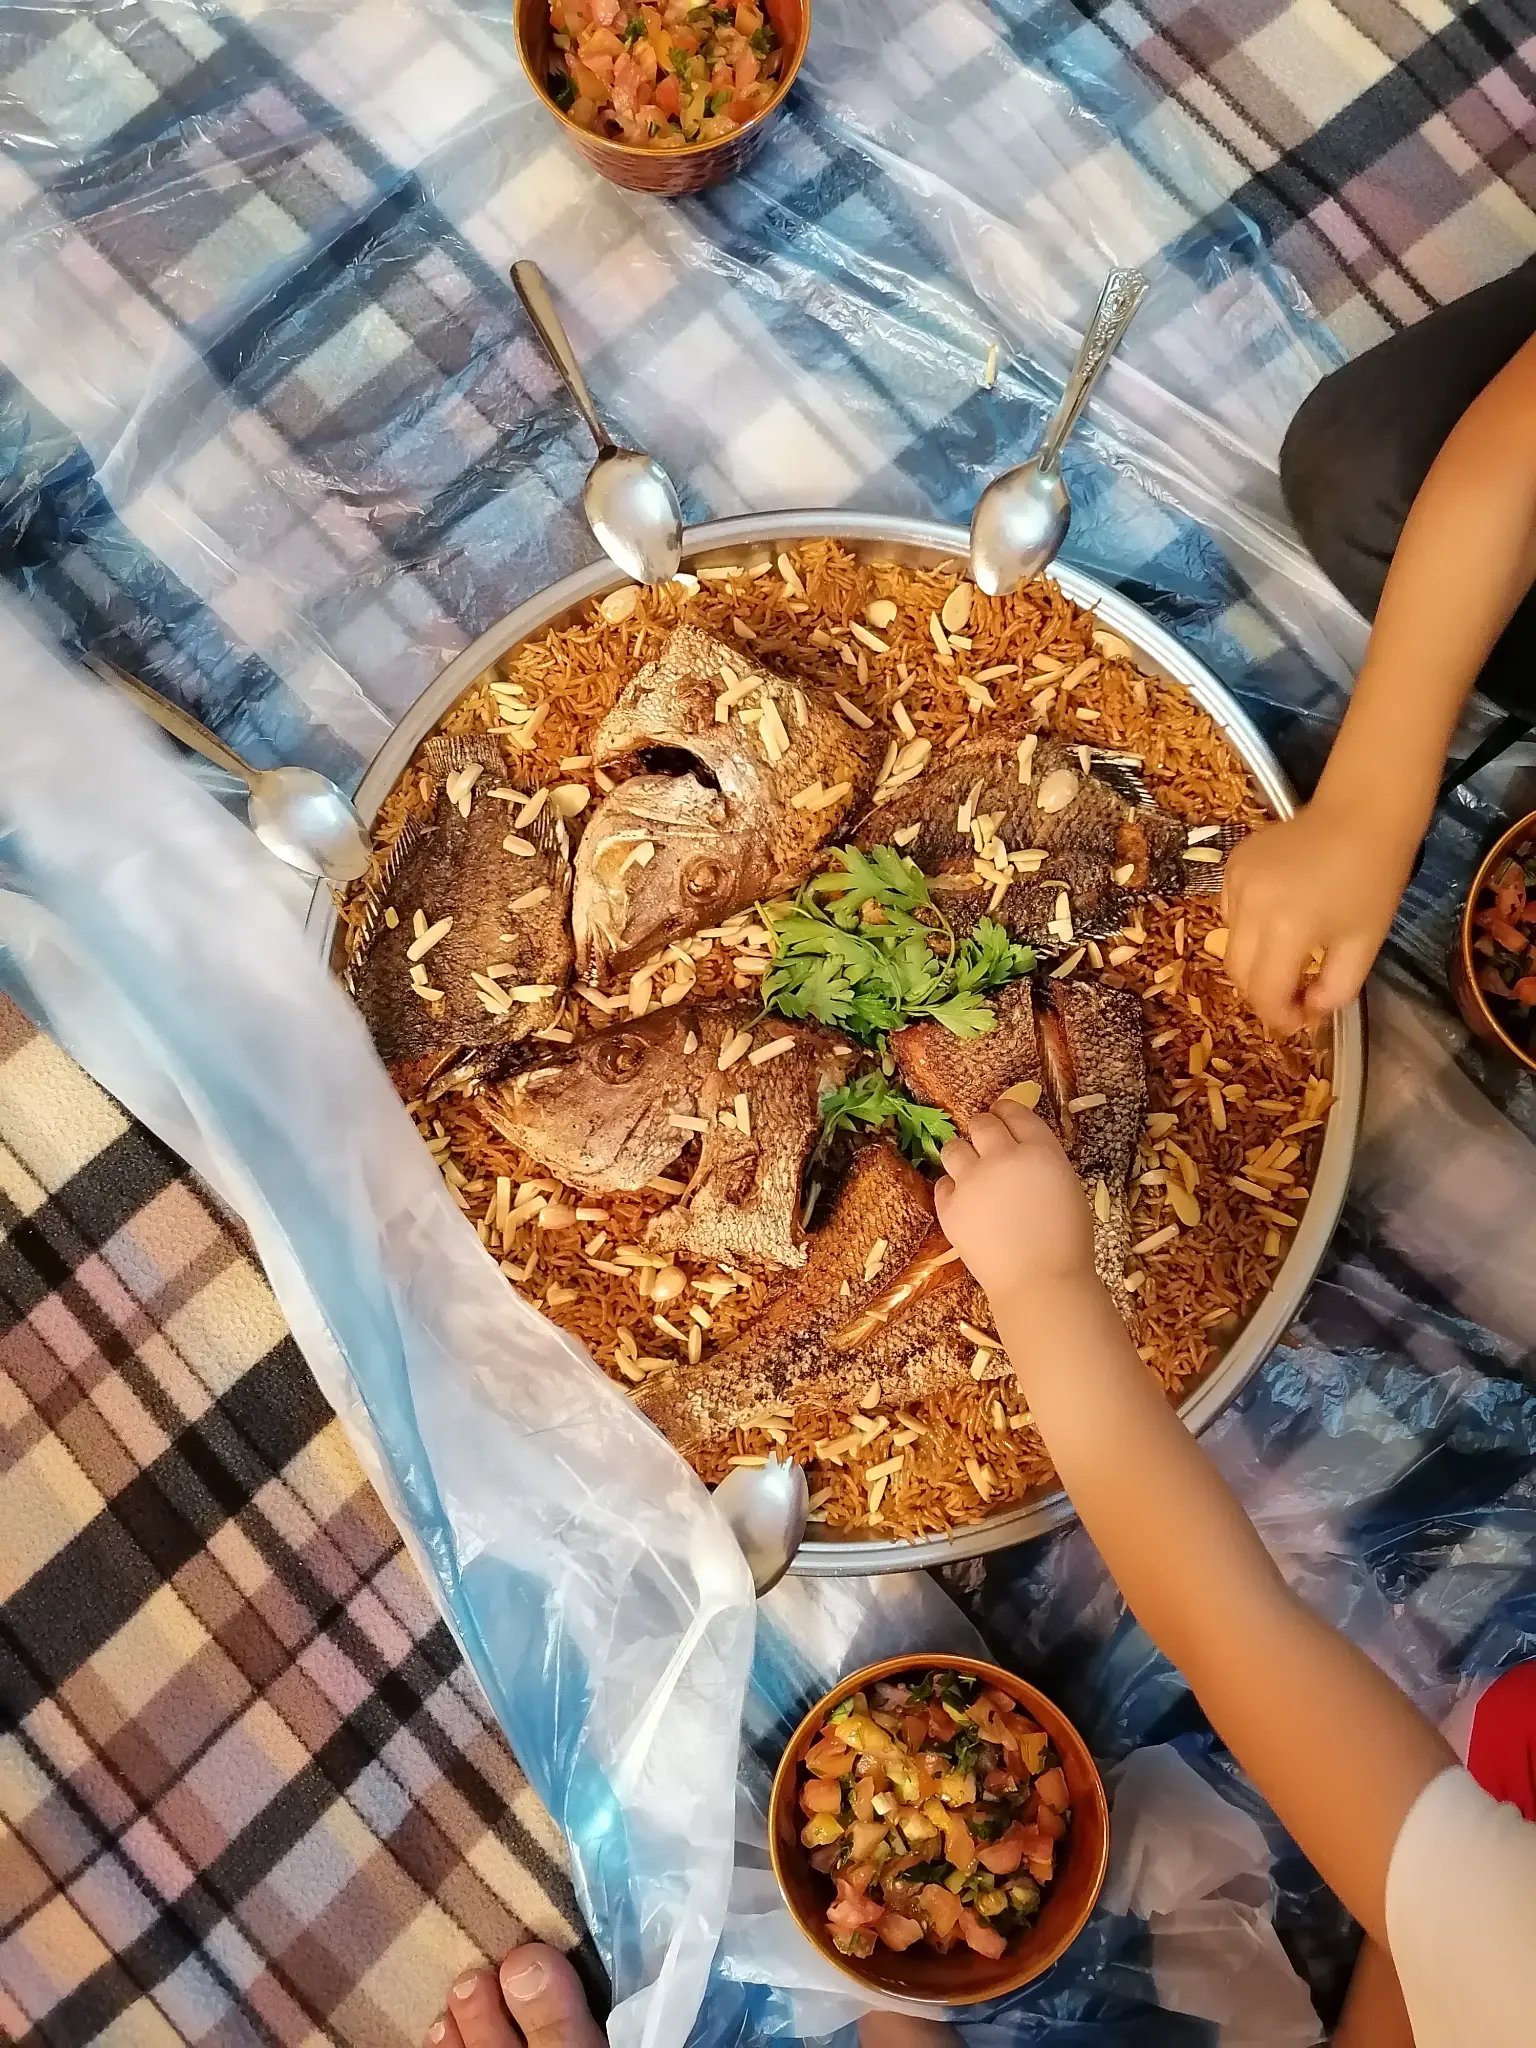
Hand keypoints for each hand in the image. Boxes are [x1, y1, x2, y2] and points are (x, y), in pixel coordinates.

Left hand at [933, 1098, 1097, 1311]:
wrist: (1041, 1284)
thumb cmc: (1067, 1241)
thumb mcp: (1067, 1187)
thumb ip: (1042, 1161)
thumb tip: (1021, 1149)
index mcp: (1039, 1150)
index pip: (1014, 1111)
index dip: (1007, 1113)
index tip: (1004, 1120)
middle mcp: (1001, 1157)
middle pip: (980, 1123)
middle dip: (984, 1132)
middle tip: (989, 1149)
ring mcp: (971, 1181)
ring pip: (953, 1147)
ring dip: (963, 1156)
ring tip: (974, 1176)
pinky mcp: (949, 1207)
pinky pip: (942, 1184)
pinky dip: (953, 1190)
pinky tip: (967, 1204)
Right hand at [1221, 793, 1418, 1033]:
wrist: (1361, 813)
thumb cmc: (1373, 879)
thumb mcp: (1365, 943)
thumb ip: (1335, 988)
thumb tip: (1308, 1010)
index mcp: (1287, 929)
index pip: (1264, 992)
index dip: (1279, 1016)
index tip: (1299, 1020)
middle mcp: (1250, 907)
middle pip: (1238, 973)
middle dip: (1263, 993)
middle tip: (1293, 995)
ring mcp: (1235, 883)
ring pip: (1230, 944)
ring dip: (1255, 961)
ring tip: (1287, 956)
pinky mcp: (1232, 866)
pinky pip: (1229, 913)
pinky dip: (1247, 928)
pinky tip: (1277, 917)